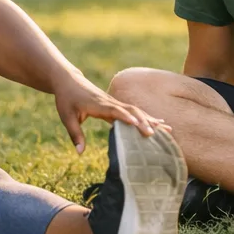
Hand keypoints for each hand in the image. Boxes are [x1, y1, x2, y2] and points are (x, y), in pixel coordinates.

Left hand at [52, 71, 168, 152]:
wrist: (68, 80)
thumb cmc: (66, 99)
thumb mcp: (67, 117)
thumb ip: (75, 134)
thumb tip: (80, 153)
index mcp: (98, 105)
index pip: (115, 111)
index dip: (126, 118)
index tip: (138, 125)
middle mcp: (110, 102)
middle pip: (131, 111)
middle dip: (144, 121)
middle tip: (156, 133)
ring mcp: (115, 102)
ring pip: (136, 110)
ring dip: (150, 119)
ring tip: (167, 128)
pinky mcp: (116, 104)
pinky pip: (134, 111)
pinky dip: (147, 116)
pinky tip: (158, 122)